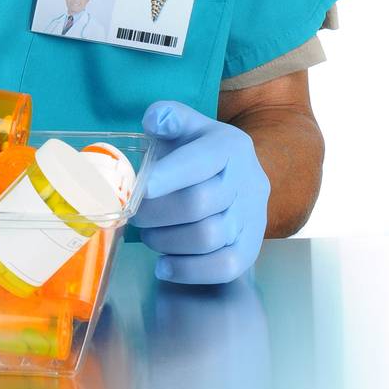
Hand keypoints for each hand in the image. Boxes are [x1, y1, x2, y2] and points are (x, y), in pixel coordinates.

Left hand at [131, 100, 270, 283]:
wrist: (236, 177)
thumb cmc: (196, 151)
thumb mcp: (185, 126)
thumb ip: (169, 117)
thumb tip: (154, 121)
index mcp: (230, 146)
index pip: (200, 161)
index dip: (170, 175)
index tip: (143, 189)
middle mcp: (248, 180)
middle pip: (198, 203)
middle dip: (156, 213)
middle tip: (135, 215)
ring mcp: (254, 216)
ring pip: (209, 238)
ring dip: (167, 241)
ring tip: (149, 236)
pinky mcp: (252, 247)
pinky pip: (225, 267)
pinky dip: (189, 271)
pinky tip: (164, 266)